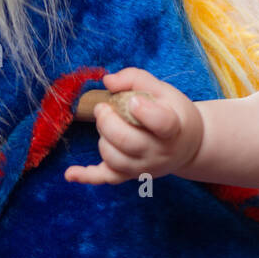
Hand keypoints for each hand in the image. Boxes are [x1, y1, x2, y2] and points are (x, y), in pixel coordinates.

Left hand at [64, 68, 204, 185]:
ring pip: (114, 159)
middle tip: (102, 108)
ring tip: (106, 123)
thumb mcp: (163, 90)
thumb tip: (108, 81)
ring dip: (103, 139)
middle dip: (108, 122)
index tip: (132, 101)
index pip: (162, 124)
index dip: (145, 112)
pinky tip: (71, 173)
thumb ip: (136, 79)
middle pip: (129, 142)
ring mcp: (144, 167)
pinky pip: (106, 178)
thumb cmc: (174, 112)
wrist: (188, 144)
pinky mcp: (131, 175)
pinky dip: (87, 176)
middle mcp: (159, 152)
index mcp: (173, 128)